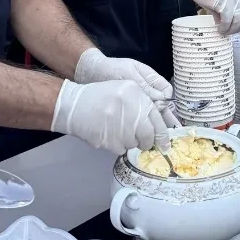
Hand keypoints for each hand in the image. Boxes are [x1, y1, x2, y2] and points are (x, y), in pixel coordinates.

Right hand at [51, 80, 169, 154]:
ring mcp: (120, 127)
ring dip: (130, 141)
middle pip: (148, 135)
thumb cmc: (101, 96)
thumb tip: (157, 126)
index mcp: (136, 95)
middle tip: (144, 143)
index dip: (162, 134)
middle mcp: (131, 111)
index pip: (157, 119)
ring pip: (134, 144)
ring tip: (118, 130)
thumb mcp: (126, 90)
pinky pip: (121, 149)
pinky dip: (117, 145)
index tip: (165, 144)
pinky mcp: (108, 140)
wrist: (73, 106)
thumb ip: (142, 104)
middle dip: (147, 142)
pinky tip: (109, 134)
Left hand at [73, 49, 179, 127]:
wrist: (90, 73)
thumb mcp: (130, 74)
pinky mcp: (127, 109)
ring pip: (151, 114)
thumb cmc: (112, 69)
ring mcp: (137, 100)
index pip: (165, 91)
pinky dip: (141, 127)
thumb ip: (145, 86)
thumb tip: (162, 99)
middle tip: (168, 132)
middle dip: (165, 118)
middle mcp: (146, 91)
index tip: (161, 107)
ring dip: (154, 125)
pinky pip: (139, 118)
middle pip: (161, 105)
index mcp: (150, 79)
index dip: (166, 100)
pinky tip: (142, 136)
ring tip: (159, 139)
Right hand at [175, 0, 239, 35]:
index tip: (235, 27)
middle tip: (230, 32)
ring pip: (238, 19)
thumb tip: (223, 24)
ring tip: (224, 32)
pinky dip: (224, 27)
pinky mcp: (224, 2)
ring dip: (231, 29)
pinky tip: (219, 30)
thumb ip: (222, 10)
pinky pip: (228, 19)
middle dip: (238, 27)